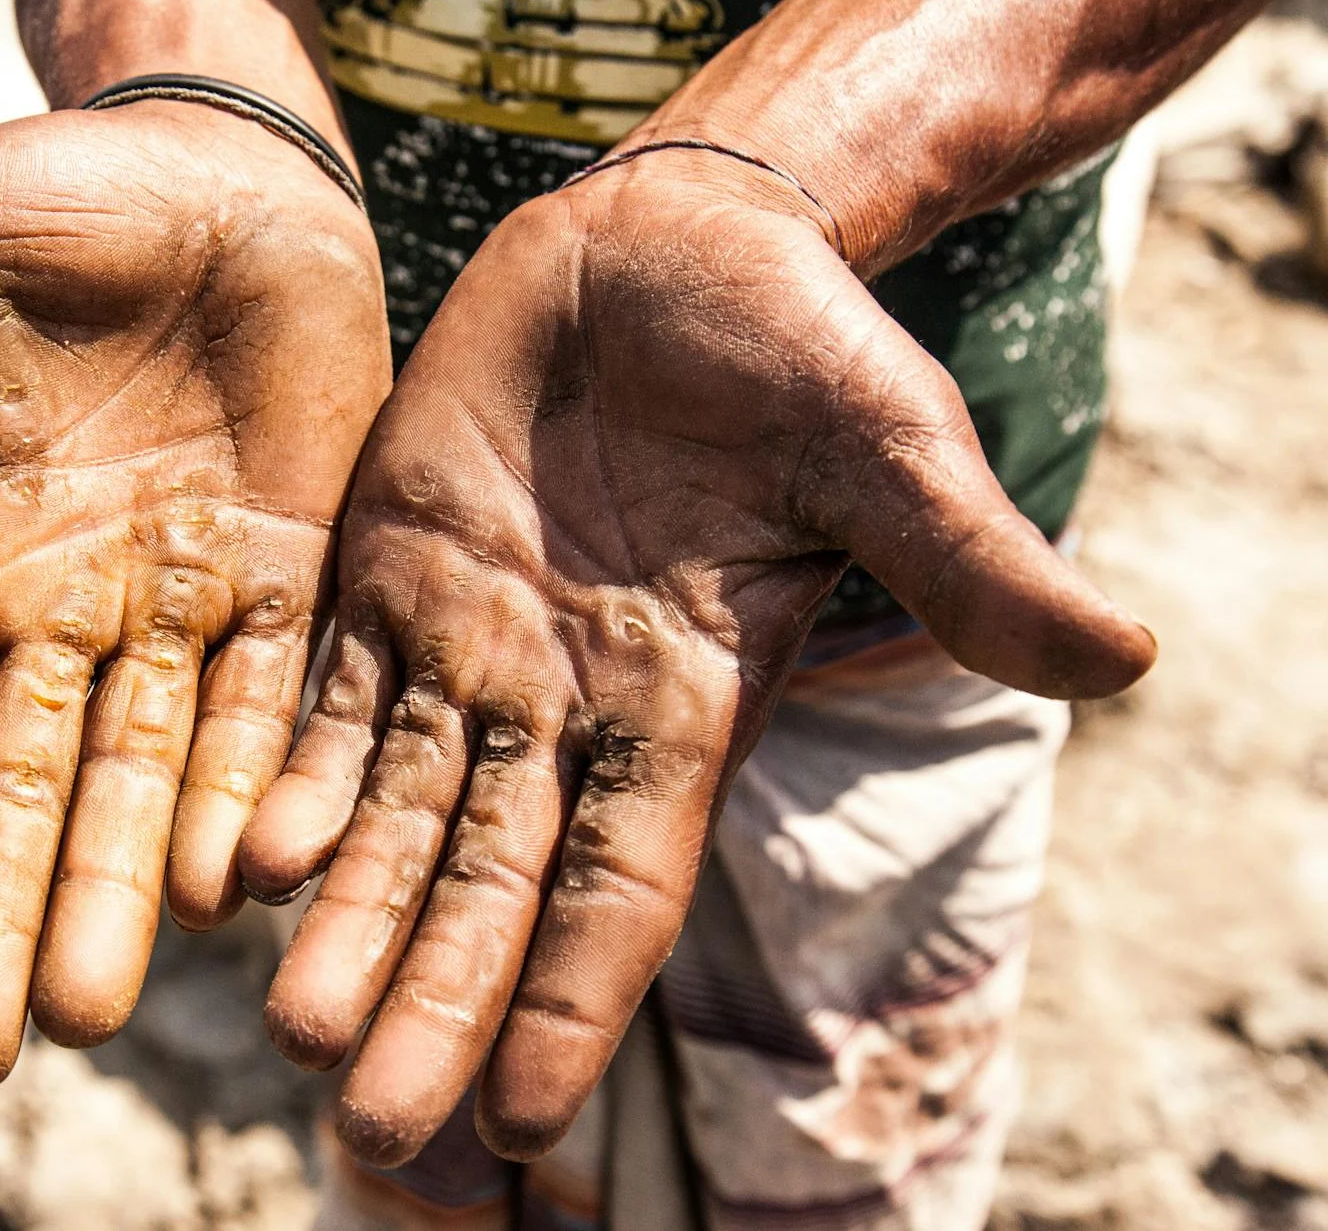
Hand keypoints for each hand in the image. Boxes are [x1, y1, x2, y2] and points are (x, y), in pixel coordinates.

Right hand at [0, 104, 389, 1088]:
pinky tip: (236, 882)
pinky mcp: (294, 567)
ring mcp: (180, 595)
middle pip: (22, 785)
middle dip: (0, 914)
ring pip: (147, 771)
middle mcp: (64, 603)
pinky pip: (273, 694)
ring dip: (121, 889)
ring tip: (95, 1009)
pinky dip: (256, 783)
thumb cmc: (45, 204)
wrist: (215, 179)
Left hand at [238, 152, 1152, 1164]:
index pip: (624, 882)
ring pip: (389, 810)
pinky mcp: (386, 573)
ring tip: (291, 1035)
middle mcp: (564, 703)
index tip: (520, 1116)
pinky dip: (284, 777)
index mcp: (684, 701)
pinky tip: (244, 864)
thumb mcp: (886, 448)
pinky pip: (323, 695)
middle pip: (489, 880)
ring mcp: (466, 642)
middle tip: (372, 1131)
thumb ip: (968, 560)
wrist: (673, 241)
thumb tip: (1129, 658)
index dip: (572, 996)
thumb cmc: (796, 343)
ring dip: (345, 920)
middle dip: (434, 1001)